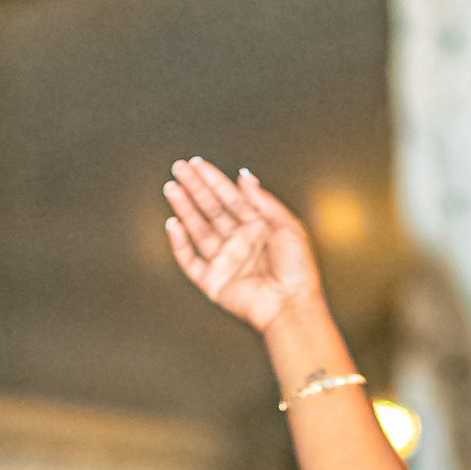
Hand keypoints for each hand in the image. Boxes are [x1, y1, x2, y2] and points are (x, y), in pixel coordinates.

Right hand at [163, 156, 324, 337]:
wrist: (291, 305)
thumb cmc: (297, 271)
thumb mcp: (287, 225)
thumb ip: (263, 200)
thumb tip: (246, 177)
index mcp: (257, 227)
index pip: (230, 197)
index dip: (213, 180)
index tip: (198, 164)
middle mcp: (238, 242)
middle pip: (211, 209)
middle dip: (194, 188)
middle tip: (179, 169)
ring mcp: (224, 260)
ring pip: (198, 229)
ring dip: (184, 208)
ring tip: (172, 188)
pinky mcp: (213, 280)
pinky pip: (190, 260)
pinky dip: (180, 244)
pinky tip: (174, 224)